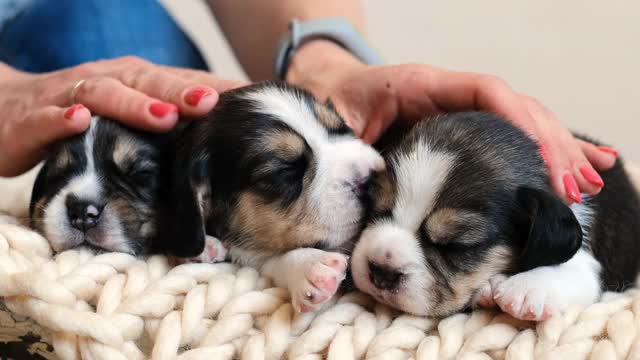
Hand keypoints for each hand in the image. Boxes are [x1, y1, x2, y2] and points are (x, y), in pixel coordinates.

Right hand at [0, 57, 246, 176]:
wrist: (8, 108)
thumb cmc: (84, 114)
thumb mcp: (130, 111)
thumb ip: (170, 115)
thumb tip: (224, 127)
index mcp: (135, 82)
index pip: (180, 81)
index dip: (215, 87)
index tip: (251, 97)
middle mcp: (108, 81)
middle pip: (147, 82)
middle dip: (181, 92)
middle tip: (212, 103)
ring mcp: (70, 97)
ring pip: (103, 93)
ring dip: (133, 104)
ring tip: (164, 117)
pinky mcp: (35, 118)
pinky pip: (49, 116)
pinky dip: (64, 118)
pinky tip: (80, 121)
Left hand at [286, 41, 616, 203]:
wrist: (332, 92)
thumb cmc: (335, 108)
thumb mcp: (339, 124)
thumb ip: (357, 146)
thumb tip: (379, 177)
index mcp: (423, 85)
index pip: (485, 90)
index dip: (517, 118)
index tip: (540, 153)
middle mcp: (451, 92)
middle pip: (516, 107)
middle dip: (550, 144)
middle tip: (571, 186)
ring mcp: (461, 108)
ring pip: (523, 120)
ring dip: (558, 149)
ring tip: (588, 181)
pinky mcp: (465, 127)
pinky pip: (511, 132)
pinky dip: (545, 148)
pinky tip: (577, 165)